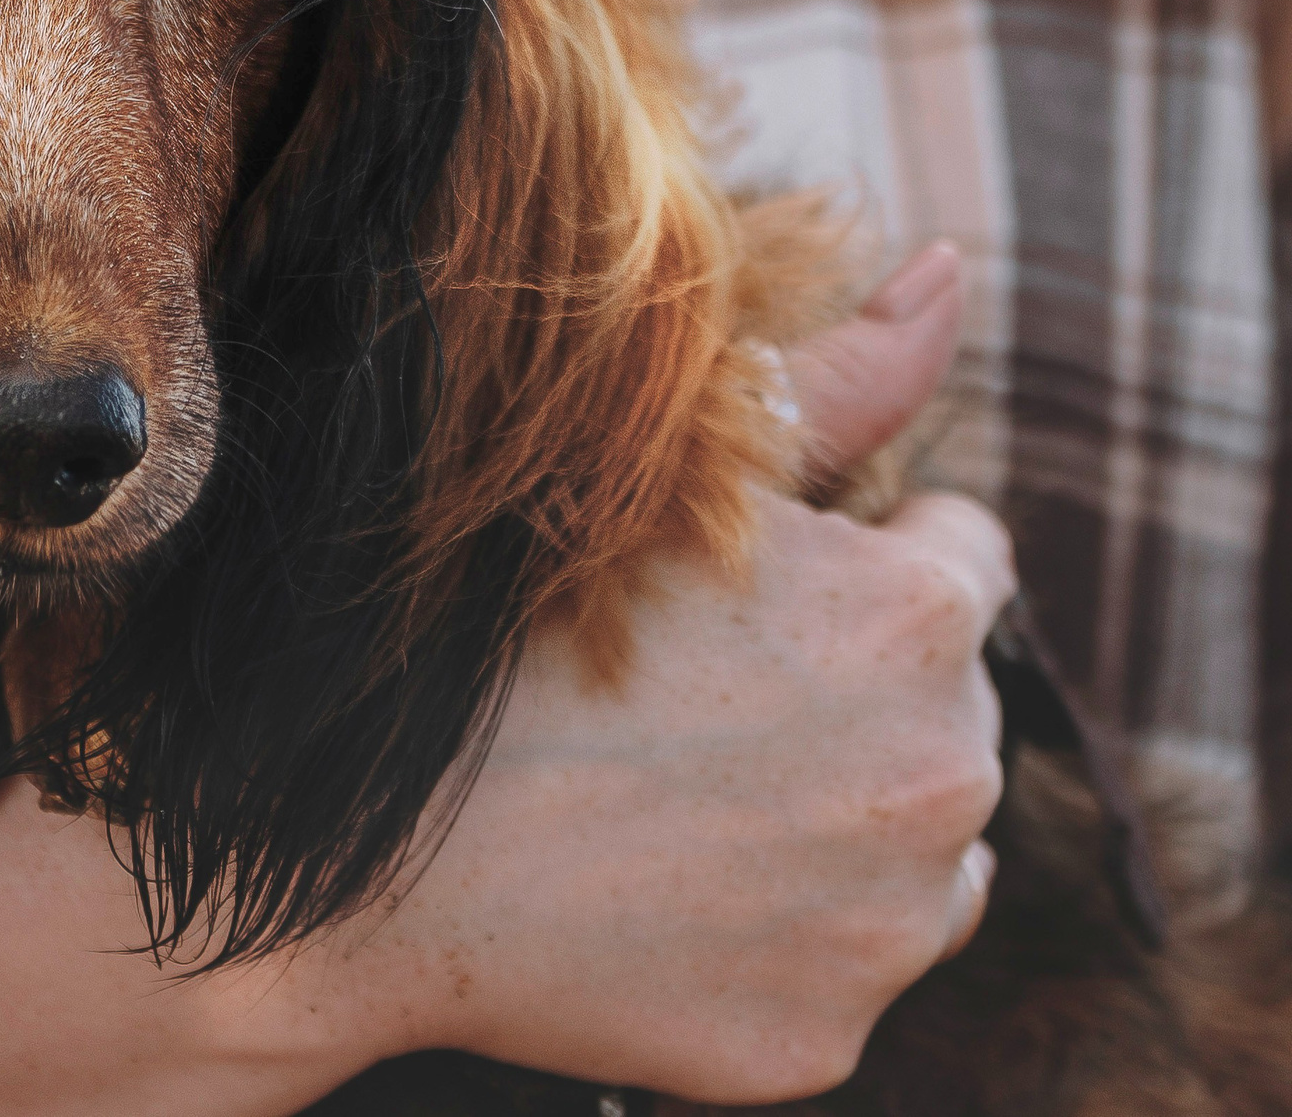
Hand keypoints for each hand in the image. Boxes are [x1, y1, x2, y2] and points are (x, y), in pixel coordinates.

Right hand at [0, 242, 1010, 1113]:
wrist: (342, 847)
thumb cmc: (483, 632)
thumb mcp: (653, 475)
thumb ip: (832, 380)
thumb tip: (948, 268)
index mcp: (917, 616)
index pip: (964, 554)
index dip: (846, 555)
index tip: (738, 584)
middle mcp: (945, 776)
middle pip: (944, 706)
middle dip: (846, 686)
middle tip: (680, 688)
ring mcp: (888, 928)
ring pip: (916, 845)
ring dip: (834, 813)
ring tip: (663, 786)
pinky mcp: (824, 1038)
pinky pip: (836, 960)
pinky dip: (769, 930)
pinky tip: (644, 887)